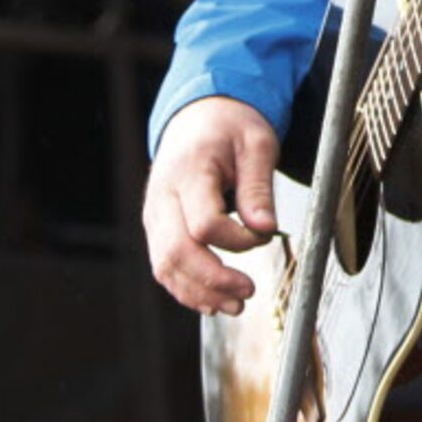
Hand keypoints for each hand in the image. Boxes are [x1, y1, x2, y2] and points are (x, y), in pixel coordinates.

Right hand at [142, 95, 281, 315]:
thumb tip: (266, 230)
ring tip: (236, 305)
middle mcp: (162, 198)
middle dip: (212, 280)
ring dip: (199, 292)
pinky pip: (164, 265)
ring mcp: (155, 216)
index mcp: (188, 172)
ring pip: (164, 267)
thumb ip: (259, 188)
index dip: (236, 240)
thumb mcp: (257, 144)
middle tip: (249, 293)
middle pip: (174, 253)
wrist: (199, 116)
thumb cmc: (231, 127)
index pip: (203, 224)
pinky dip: (187, 287)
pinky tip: (213, 301)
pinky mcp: (158, 228)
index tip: (266, 235)